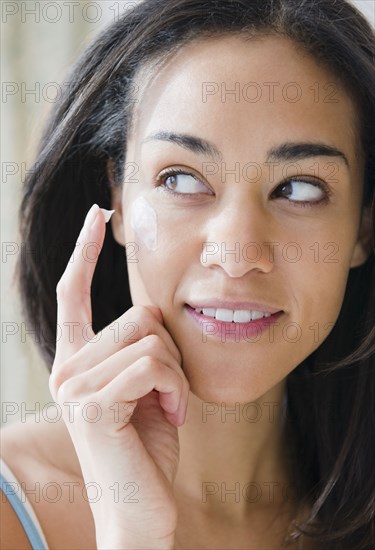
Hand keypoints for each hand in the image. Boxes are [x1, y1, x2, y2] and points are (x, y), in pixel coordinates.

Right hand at [49, 204, 189, 548]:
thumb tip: (154, 307)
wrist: (142, 506)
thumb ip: (141, 343)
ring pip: (150, 337)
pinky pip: (153, 364)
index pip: (72, 292)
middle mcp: (66, 370)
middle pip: (138, 314)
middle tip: (168, 390)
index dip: (84, 251)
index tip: (98, 215)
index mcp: (77, 361)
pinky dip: (176, 388)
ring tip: (168, 405)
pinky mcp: (94, 407)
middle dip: (169, 350)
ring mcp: (75, 388)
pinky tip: (172, 415)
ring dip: (176, 373)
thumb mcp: (147, 384)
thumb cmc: (148, 443)